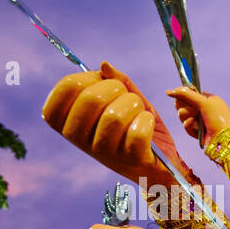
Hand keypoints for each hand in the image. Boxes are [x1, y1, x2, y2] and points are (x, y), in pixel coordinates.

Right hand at [42, 61, 189, 186]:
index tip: (106, 82)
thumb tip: (105, 65)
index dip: (90, 77)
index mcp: (67, 120)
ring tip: (140, 111)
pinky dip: (147, 121)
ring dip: (134, 105)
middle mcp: (78, 139)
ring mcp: (103, 152)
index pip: (67, 87)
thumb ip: (116, 81)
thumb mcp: (126, 100)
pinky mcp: (129, 160)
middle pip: (91, 99)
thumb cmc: (138, 128)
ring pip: (114, 116)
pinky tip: (148, 125)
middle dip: (117, 89)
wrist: (162, 163)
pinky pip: (137, 132)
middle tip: (128, 97)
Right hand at [166, 86, 229, 147]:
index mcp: (208, 99)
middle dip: (184, 106)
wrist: (224, 140)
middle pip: (182, 102)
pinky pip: (185, 125)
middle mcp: (204, 108)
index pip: (190, 92)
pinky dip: (189, 126)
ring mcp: (200, 120)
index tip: (180, 94)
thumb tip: (168, 91)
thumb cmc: (218, 119)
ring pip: (181, 114)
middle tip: (192, 110)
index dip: (184, 94)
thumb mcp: (203, 102)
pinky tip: (195, 127)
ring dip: (186, 115)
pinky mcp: (197, 131)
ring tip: (195, 119)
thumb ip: (186, 94)